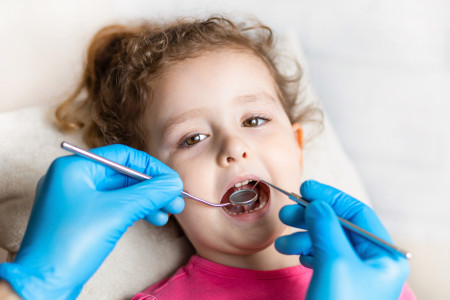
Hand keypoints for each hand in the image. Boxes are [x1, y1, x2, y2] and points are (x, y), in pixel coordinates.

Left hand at [0, 144, 183, 299]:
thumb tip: (173, 183)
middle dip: (152, 188)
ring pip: (121, 193)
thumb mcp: (116, 212)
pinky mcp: (81, 218)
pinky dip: (134, 211)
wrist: (44, 284)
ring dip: (147, 201)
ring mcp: (76, 199)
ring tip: (169, 213)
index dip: (152, 168)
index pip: (123, 156)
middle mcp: (73, 178)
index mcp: (74, 168)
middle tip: (175, 199)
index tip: (172, 180)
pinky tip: (153, 218)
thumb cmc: (69, 244)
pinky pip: (114, 207)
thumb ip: (149, 193)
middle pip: (124, 175)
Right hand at [275, 180, 408, 299]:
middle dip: (311, 217)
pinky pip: (323, 258)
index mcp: (383, 255)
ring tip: (282, 242)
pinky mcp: (340, 284)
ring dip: (303, 237)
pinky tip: (297, 256)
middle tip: (286, 213)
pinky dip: (307, 252)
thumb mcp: (334, 262)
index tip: (306, 188)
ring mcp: (355, 274)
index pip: (356, 213)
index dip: (330, 197)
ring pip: (328, 242)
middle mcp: (372, 262)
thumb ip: (325, 226)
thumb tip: (315, 202)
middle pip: (339, 226)